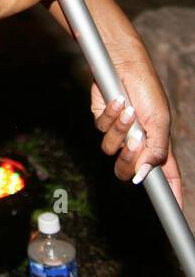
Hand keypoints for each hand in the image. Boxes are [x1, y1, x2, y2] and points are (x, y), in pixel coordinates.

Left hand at [91, 51, 183, 211]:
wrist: (123, 64)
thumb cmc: (147, 90)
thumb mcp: (159, 120)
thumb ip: (156, 150)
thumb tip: (145, 176)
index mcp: (158, 144)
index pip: (168, 176)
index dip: (171, 195)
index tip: (176, 211)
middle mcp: (139, 142)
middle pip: (129, 170)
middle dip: (129, 158)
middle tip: (136, 141)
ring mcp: (120, 132)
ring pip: (111, 150)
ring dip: (120, 130)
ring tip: (128, 111)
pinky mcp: (103, 120)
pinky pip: (101, 129)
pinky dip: (109, 116)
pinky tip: (117, 101)